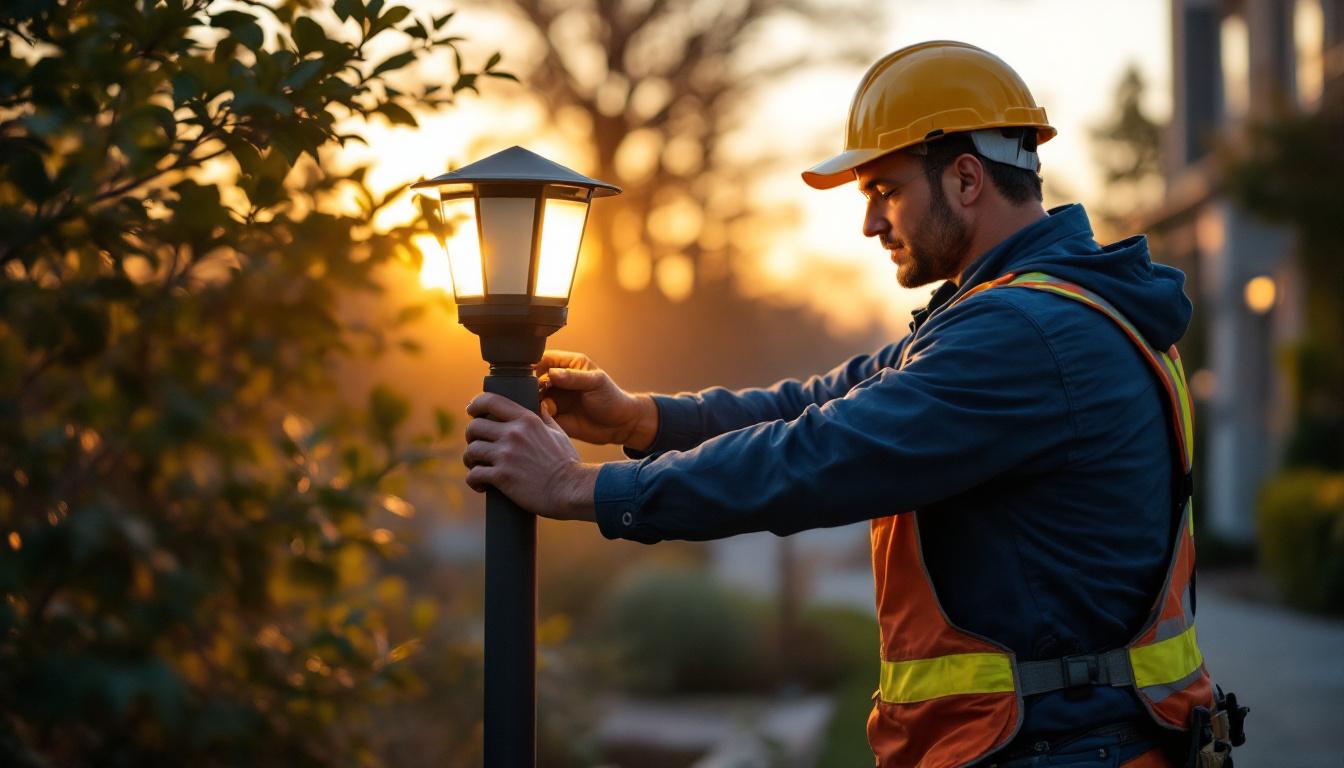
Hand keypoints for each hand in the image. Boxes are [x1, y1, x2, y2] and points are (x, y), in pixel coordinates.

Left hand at [463, 393, 597, 521]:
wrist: (571, 489)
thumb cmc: (567, 463)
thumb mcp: (559, 434)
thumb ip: (545, 418)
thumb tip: (540, 404)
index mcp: (527, 420)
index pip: (490, 401)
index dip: (475, 404)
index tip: (471, 411)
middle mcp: (513, 434)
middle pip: (474, 426)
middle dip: (471, 436)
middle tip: (477, 445)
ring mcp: (506, 455)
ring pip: (471, 450)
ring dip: (470, 460)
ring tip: (476, 466)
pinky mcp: (502, 477)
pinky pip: (474, 474)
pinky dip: (473, 480)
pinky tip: (480, 485)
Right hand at [534, 350, 657, 449]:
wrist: (619, 425)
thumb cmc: (611, 398)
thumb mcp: (596, 382)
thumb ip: (574, 377)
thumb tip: (552, 374)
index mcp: (568, 365)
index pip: (545, 359)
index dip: (536, 365)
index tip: (534, 374)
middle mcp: (558, 381)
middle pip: (534, 379)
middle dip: (534, 386)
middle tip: (542, 394)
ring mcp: (554, 399)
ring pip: (533, 397)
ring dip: (535, 402)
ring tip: (548, 407)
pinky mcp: (554, 417)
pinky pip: (539, 414)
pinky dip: (538, 415)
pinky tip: (547, 416)